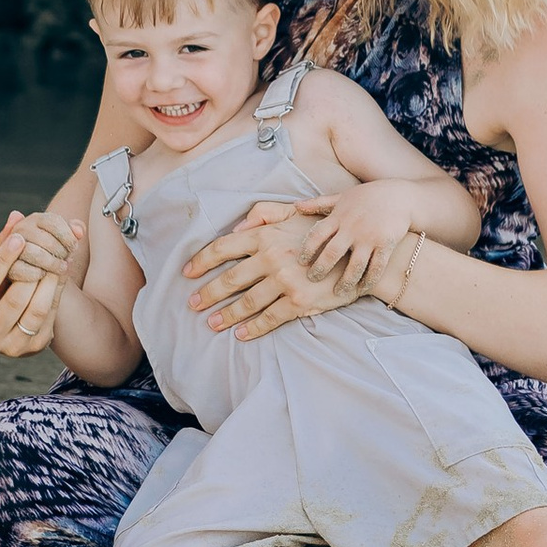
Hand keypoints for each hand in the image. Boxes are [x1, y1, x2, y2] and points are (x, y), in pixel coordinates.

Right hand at [0, 209, 73, 360]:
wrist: (17, 327)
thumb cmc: (2, 291)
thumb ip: (4, 245)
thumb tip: (16, 215)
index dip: (2, 259)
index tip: (19, 236)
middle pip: (13, 299)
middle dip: (31, 270)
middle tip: (45, 245)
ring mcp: (11, 347)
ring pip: (35, 310)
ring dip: (49, 281)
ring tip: (58, 258)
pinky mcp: (34, 349)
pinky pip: (50, 317)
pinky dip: (57, 293)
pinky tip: (62, 273)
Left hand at [184, 199, 366, 342]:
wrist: (358, 255)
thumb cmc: (325, 232)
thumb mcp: (296, 212)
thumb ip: (265, 213)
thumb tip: (237, 227)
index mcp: (266, 234)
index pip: (224, 247)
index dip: (202, 261)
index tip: (187, 272)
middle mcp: (272, 257)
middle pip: (230, 278)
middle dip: (208, 293)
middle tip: (193, 304)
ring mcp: (285, 281)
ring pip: (247, 302)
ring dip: (226, 315)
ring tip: (211, 323)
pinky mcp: (299, 302)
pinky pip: (269, 318)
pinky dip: (252, 328)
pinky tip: (241, 334)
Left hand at [304, 179, 428, 291]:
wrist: (400, 196)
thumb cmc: (367, 196)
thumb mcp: (341, 196)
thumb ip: (319, 203)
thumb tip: (295, 206)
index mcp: (339, 216)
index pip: (317, 235)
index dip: (307, 249)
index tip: (301, 261)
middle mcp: (353, 227)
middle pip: (332, 253)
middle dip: (321, 269)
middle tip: (313, 279)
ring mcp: (370, 237)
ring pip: (355, 266)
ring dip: (345, 281)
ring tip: (337, 292)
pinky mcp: (386, 245)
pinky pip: (376, 267)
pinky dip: (369, 280)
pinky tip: (362, 289)